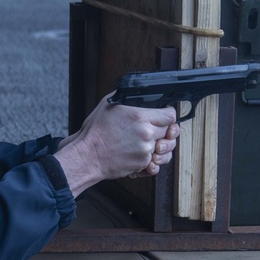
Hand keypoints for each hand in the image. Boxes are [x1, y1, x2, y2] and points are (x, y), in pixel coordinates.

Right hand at [54, 94, 179, 196]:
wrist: (89, 156)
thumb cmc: (96, 132)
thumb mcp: (108, 105)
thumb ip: (127, 98)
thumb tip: (137, 95)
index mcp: (140, 117)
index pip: (170, 116)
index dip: (168, 115)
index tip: (165, 116)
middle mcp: (146, 134)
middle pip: (170, 131)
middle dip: (165, 130)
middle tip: (156, 130)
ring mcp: (146, 151)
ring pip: (166, 148)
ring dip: (161, 146)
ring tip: (151, 144)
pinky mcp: (142, 164)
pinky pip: (156, 161)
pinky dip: (151, 158)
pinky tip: (142, 154)